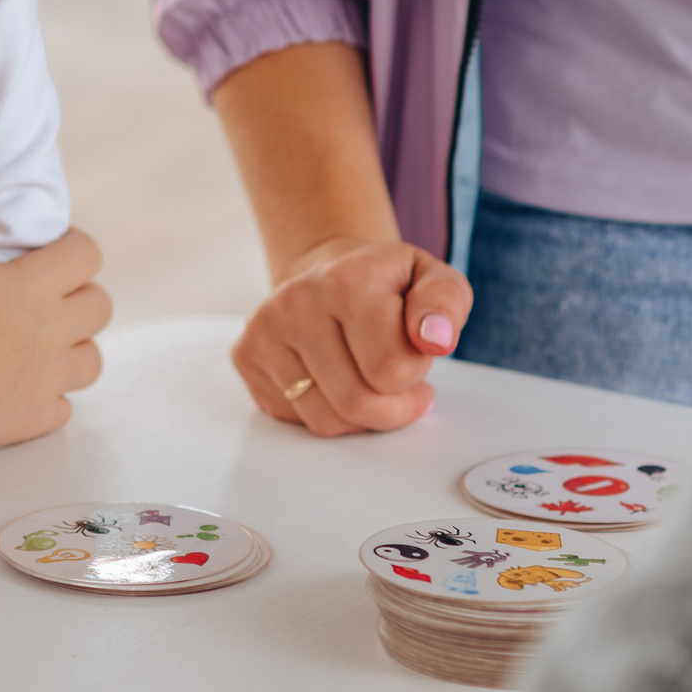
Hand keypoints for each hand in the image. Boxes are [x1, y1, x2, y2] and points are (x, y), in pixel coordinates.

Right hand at [0, 142, 110, 451]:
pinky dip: (51, 397)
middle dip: (82, 295)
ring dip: (77, 346)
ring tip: (47, 341)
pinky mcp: (35, 416)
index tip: (53, 249)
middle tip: (50, 293)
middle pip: (100, 306)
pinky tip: (27, 389)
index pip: (87, 254)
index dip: (76, 246)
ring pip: (93, 360)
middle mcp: (55, 331)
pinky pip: (63, 407)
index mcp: (38, 286)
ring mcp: (50, 377)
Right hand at [233, 236, 470, 436]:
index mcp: (347, 279)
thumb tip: (435, 338)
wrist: (326, 270)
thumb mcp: (431, 278)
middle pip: (357, 403)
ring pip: (326, 421)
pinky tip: (335, 381)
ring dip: (361, 417)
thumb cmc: (383, 283)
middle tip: (403, 388)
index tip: (415, 354)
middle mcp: (297, 302)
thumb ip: (445, 303)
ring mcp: (265, 331)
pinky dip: (326, 412)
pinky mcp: (246, 356)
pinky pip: (297, 420)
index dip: (416, 373)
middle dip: (392, 408)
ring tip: (371, 384)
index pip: (392, 369)